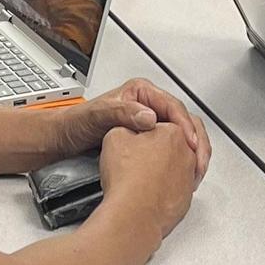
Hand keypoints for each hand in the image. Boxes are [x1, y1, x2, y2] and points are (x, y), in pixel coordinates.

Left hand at [54, 77, 211, 179]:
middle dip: (194, 141)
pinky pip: (172, 147)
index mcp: (141, 93)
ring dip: (191, 152)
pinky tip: (183, 172)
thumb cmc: (77, 123)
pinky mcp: (147, 139)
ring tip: (195, 170)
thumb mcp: (98, 115)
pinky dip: (181, 159)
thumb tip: (149, 117)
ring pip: (180, 136)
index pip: (173, 106)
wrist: (64, 140)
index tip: (190, 142)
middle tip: (199, 160)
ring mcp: (149, 122)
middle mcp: (147, 105)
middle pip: (182, 121)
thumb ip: (123, 113)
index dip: (184, 125)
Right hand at [97, 118, 203, 242]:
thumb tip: (129, 130)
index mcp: (174, 133)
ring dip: (164, 167)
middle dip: (159, 148)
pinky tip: (149, 190)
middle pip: (175, 144)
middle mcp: (188, 155)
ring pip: (178, 166)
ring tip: (142, 174)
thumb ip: (127, 126)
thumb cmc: (127, 179)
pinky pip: (177, 188)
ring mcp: (189, 178)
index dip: (146, 130)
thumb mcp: (115, 137)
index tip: (137, 137)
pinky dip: (166, 187)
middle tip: (140, 154)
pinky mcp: (185, 199)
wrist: (133, 216)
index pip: (163, 124)